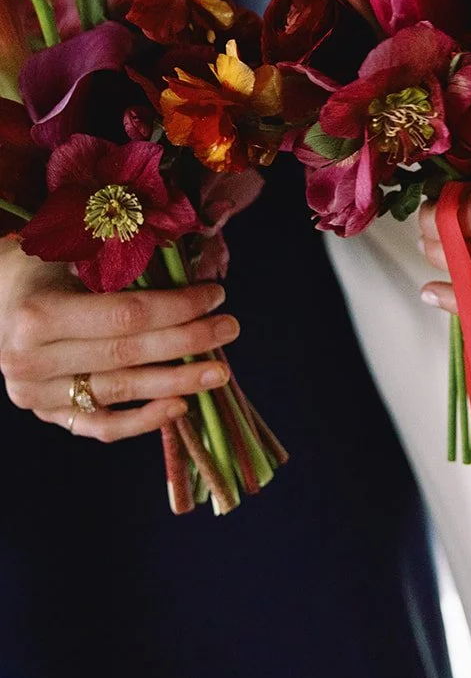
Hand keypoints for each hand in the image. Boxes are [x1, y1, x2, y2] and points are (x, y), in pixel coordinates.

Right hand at [0, 245, 237, 441]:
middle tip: (230, 329)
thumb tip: (188, 260)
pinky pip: (101, 426)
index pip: (125, 315)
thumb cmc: (41, 267)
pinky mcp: (47, 415)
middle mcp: (32, 362)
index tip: (215, 295)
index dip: (176, 307)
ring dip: (177, 383)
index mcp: (38, 316)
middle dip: (187, 342)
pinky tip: (181, 407)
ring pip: (120, 393)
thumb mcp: (70, 251)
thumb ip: (120, 258)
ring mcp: (37, 396)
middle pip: (127, 355)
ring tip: (220, 372)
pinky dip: (143, 421)